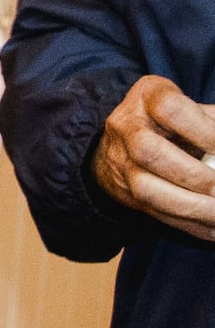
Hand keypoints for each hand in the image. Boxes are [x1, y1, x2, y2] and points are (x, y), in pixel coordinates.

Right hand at [94, 72, 214, 239]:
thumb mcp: (195, 108)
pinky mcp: (126, 191)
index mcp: (148, 96)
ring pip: (147, 190)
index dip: (204, 131)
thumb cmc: (175, 120)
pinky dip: (190, 225)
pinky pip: (155, 213)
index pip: (171, 110)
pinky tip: (214, 230)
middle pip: (148, 152)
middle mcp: (126, 127)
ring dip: (192, 208)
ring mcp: (121, 161)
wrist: (127, 140)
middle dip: (194, 176)